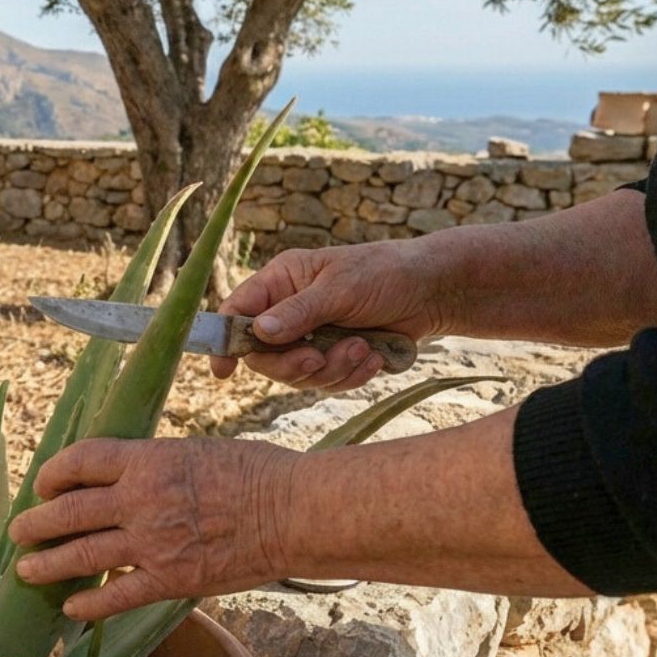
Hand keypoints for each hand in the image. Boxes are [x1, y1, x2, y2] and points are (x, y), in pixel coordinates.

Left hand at [9, 437, 298, 619]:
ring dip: (48, 564)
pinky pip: (116, 595)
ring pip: (82, 554)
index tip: (42, 485)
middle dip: (37, 522)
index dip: (53, 473)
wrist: (294, 511)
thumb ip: (156, 466)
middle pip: (69, 510)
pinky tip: (71, 608)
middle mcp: (140, 498)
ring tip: (25, 571)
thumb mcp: (195, 451)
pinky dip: (89, 603)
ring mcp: (152, 542)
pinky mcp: (170, 580)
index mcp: (147, 459)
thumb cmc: (256, 473)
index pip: (80, 460)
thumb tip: (129, 476)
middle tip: (19, 532)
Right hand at [211, 239, 453, 390]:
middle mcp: (288, 311)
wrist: (433, 292)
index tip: (223, 371)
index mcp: (281, 281)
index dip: (225, 341)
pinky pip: (327, 382)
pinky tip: (373, 357)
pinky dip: (350, 376)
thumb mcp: (341, 288)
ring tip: (362, 348)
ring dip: (330, 369)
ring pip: (297, 374)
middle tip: (318, 359)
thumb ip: (299, 312)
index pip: (237, 312)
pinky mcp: (334, 357)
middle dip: (293, 364)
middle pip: (264, 355)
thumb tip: (258, 331)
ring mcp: (311, 336)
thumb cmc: (385, 274)